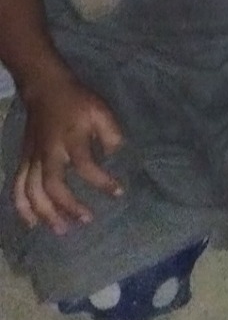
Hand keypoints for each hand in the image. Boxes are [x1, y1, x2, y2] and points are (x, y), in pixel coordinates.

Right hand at [13, 66, 123, 235]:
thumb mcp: (101, 110)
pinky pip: (18, 188)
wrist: (45, 89)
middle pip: (52, 186)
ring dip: (45, 213)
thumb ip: (111, 133)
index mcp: (70, 138)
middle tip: (87, 220)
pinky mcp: (23, 161)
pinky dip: (22, 207)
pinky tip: (33, 224)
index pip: (85, 165)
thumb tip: (117, 154)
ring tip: (61, 230)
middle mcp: (48, 152)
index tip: (118, 192)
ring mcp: (32, 158)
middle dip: (68, 206)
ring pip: (31, 192)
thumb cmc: (77, 101)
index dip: (101, 181)